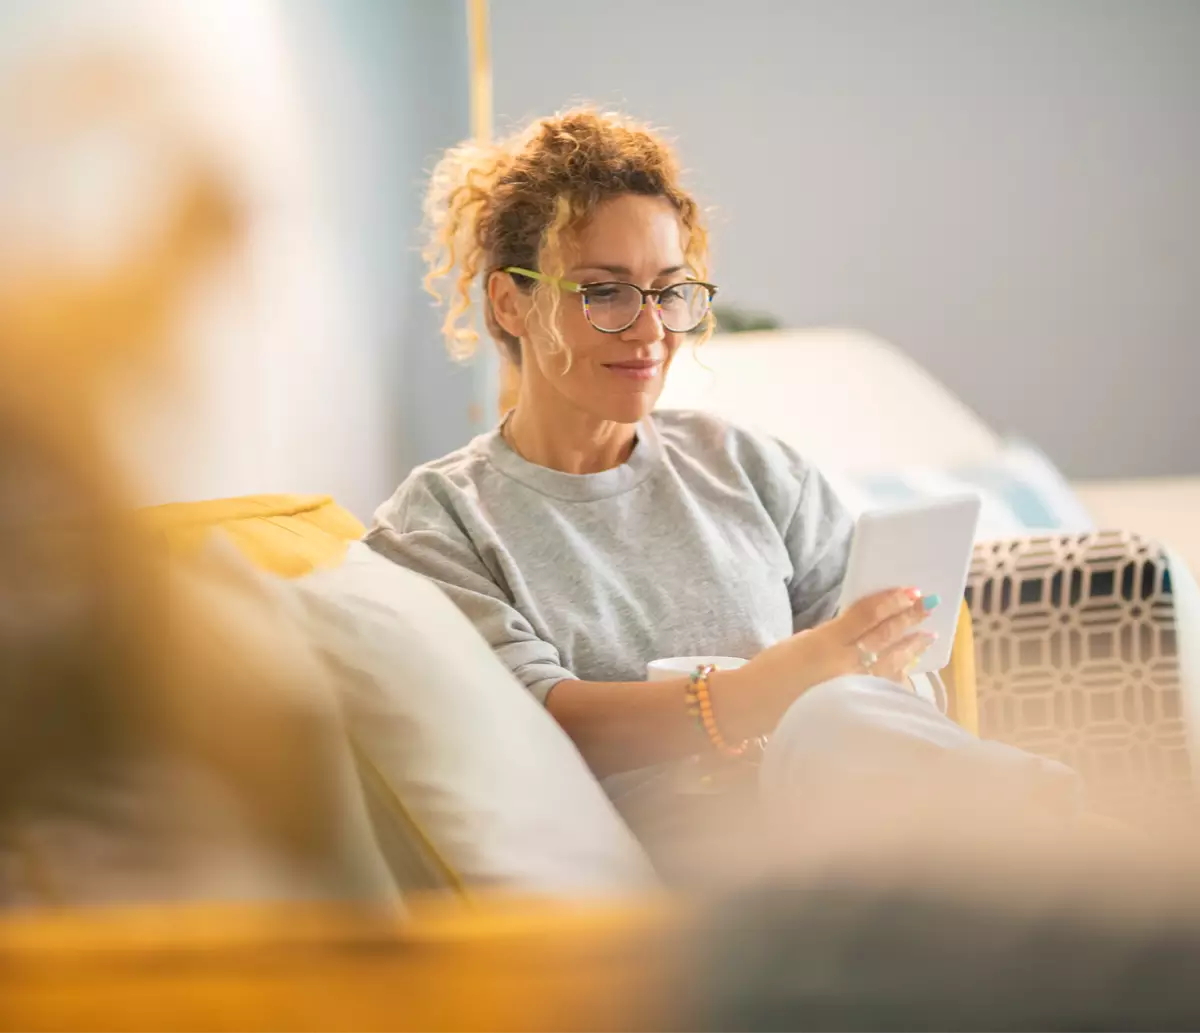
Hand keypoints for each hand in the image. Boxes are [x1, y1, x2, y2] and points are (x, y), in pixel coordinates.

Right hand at [717, 588, 938, 736]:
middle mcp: (842, 666)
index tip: (909, 591)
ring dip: (911, 647)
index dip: (890, 601)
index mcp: (825, 643)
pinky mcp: (853, 706)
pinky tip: (908, 666)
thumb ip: (833, 633)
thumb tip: (862, 627)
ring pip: (891, 663)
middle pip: (884, 636)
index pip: (866, 616)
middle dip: (909, 618)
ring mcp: (851, 689)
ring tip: (928, 635)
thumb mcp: (800, 641)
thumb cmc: (771, 670)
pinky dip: (898, 674)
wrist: (754, 706)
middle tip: (929, 604)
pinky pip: (884, 686)